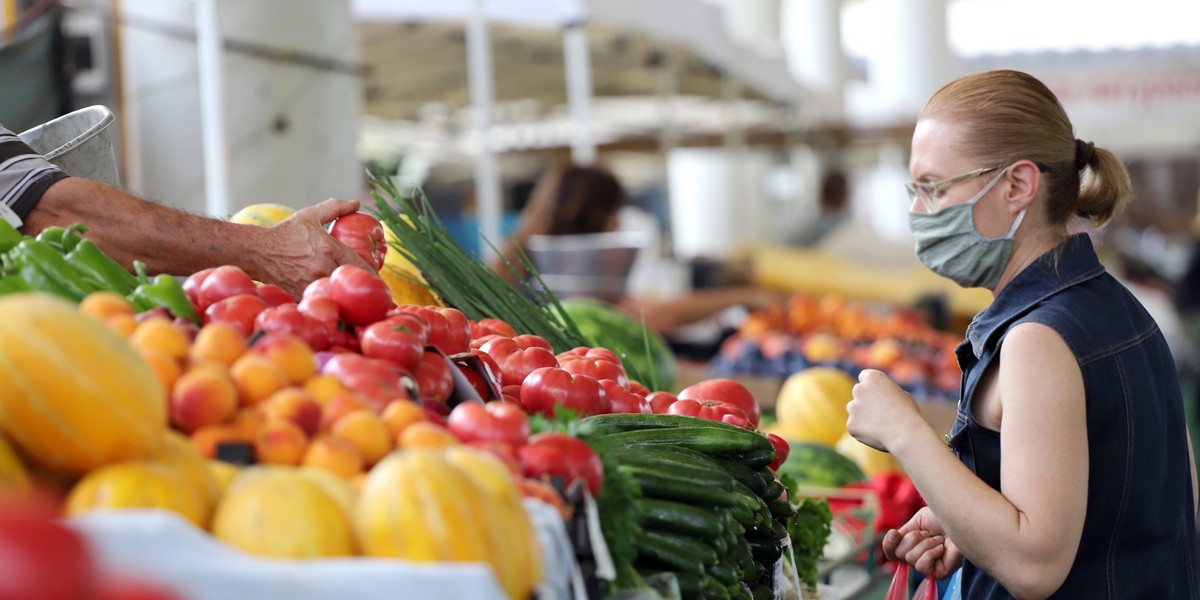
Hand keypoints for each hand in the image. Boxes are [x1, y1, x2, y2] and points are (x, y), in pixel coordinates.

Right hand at [249, 199, 375, 297]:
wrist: (258, 251)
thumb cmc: (286, 233)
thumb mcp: (309, 216)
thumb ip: (334, 208)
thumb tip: (356, 202)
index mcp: (328, 248)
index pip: (360, 264)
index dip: (371, 273)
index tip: (377, 278)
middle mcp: (322, 267)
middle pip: (350, 281)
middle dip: (359, 285)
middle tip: (367, 288)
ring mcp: (311, 283)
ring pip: (336, 292)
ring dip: (344, 295)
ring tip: (353, 297)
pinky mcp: (302, 294)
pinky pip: (321, 299)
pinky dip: (327, 300)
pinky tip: (333, 301)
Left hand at [845, 368, 923, 451]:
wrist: (905, 433)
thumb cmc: (907, 413)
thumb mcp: (901, 395)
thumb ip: (886, 393)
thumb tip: (880, 397)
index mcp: (873, 378)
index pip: (864, 376)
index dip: (870, 385)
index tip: (873, 392)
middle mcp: (859, 389)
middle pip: (858, 392)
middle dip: (865, 400)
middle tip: (879, 412)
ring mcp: (853, 407)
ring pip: (853, 409)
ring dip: (861, 415)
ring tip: (880, 424)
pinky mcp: (850, 424)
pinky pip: (854, 426)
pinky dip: (862, 430)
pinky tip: (876, 434)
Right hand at [883, 507, 962, 579]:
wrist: (961, 520)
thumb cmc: (944, 518)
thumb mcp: (918, 520)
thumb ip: (903, 532)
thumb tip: (892, 537)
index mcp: (912, 545)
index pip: (892, 552)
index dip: (889, 544)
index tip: (894, 533)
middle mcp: (918, 557)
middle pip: (899, 554)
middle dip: (913, 539)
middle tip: (929, 533)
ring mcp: (929, 566)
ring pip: (910, 558)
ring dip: (925, 544)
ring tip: (938, 539)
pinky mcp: (938, 573)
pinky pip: (922, 566)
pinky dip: (931, 553)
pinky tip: (942, 548)